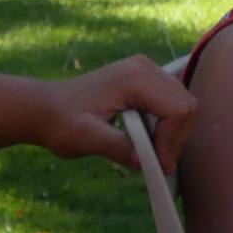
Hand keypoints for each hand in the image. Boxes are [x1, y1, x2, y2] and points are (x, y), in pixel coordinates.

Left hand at [32, 55, 198, 171]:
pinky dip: (167, 125)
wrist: (46, 108)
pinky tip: (148, 139)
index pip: (178, 109)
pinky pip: (172, 103)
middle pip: (187, 105)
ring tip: (150, 154)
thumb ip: (115, 147)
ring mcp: (146, 70)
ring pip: (184, 104)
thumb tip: (144, 162)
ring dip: (172, 133)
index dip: (172, 140)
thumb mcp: (84, 138)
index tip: (157, 164)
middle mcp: (145, 68)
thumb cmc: (61, 121)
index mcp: (134, 77)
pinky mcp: (145, 79)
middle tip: (157, 163)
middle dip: (176, 138)